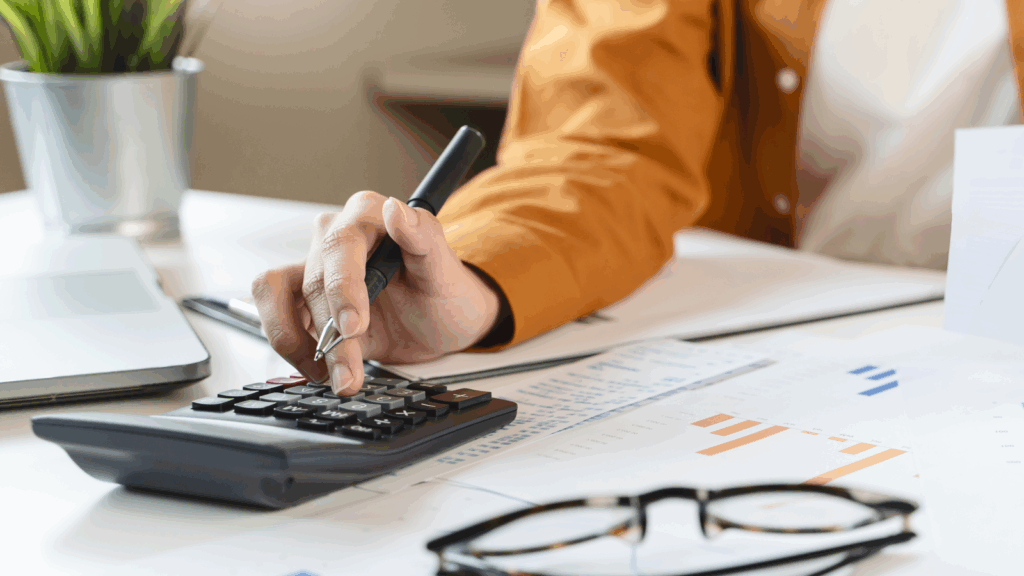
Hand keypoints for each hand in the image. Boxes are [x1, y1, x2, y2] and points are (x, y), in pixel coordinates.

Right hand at [251, 191, 502, 394]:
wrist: (442, 324)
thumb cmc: (445, 291)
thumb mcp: (445, 270)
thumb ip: (424, 237)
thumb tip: (395, 209)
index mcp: (368, 217)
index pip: (341, 244)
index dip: (342, 287)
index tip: (353, 326)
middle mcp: (335, 238)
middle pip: (312, 280)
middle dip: (330, 333)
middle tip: (350, 370)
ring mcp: (316, 270)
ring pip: (277, 297)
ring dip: (300, 344)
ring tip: (338, 375)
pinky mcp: (304, 302)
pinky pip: (277, 318)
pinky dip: (294, 350)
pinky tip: (324, 370)